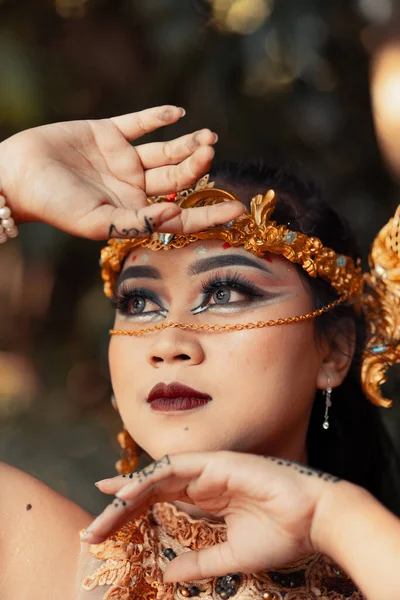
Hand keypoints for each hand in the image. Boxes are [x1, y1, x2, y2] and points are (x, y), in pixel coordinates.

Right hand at [0, 106, 244, 238]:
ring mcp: (123, 160)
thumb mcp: (96, 222)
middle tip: (210, 153)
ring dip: (186, 144)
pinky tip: (178, 114)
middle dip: (197, 167)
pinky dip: (158, 117)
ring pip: (165, 151)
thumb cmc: (54, 206)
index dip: (209, 213)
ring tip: (207, 137)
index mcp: (135, 212)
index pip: (180, 215)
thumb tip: (173, 216)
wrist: (18, 175)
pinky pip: (139, 123)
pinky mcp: (108, 134)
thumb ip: (135, 222)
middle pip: (177, 179)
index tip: (238, 209)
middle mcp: (134, 187)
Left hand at [86, 451, 342, 581]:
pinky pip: (174, 468)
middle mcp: (204, 482)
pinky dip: (149, 478)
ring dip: (129, 493)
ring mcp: (209, 470)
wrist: (315, 520)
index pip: (163, 499)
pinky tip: (127, 493)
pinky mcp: (216, 463)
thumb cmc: (281, 536)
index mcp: (208, 499)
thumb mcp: (230, 557)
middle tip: (93, 526)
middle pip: (153, 489)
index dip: (134, 506)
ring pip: (158, 477)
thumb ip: (199, 562)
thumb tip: (168, 572)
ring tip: (103, 509)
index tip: (106, 517)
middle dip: (122, 505)